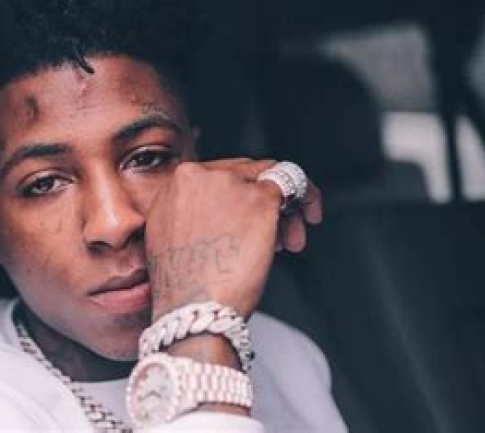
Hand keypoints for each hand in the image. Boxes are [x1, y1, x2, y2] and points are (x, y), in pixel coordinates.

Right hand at [145, 158, 321, 320]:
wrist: (193, 309)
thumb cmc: (184, 289)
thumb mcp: (172, 240)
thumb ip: (192, 216)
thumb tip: (225, 216)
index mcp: (174, 185)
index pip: (217, 177)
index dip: (237, 199)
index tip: (246, 224)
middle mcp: (198, 176)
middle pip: (243, 175)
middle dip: (262, 204)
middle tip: (278, 238)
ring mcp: (229, 184)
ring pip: (269, 179)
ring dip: (284, 208)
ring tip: (291, 240)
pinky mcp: (260, 198)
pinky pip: (293, 184)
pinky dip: (307, 197)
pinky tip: (312, 216)